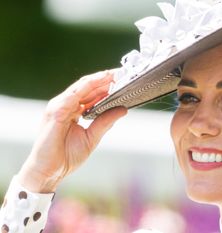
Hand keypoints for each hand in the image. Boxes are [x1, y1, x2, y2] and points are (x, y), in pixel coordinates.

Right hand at [17, 71, 126, 192]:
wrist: (49, 171)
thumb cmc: (66, 156)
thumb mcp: (92, 136)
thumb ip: (105, 121)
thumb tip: (123, 109)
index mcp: (72, 110)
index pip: (91, 93)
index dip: (106, 85)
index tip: (123, 79)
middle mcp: (65, 105)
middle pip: (87, 87)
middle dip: (105, 79)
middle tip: (123, 72)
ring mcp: (59, 107)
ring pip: (81, 87)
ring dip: (98, 79)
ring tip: (114, 74)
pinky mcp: (55, 112)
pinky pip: (73, 95)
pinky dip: (88, 87)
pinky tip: (100, 82)